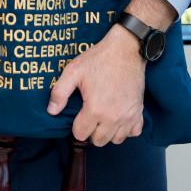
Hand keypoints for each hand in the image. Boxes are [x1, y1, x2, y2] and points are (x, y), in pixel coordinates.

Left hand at [46, 23, 145, 146]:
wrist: (125, 49)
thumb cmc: (98, 59)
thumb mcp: (73, 71)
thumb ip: (59, 92)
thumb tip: (52, 111)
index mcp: (95, 109)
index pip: (80, 135)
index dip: (76, 125)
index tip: (79, 114)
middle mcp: (113, 117)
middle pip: (98, 141)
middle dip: (91, 131)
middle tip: (90, 115)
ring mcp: (128, 116)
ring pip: (116, 140)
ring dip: (108, 131)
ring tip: (104, 116)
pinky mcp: (139, 112)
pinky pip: (133, 132)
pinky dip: (126, 128)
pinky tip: (119, 116)